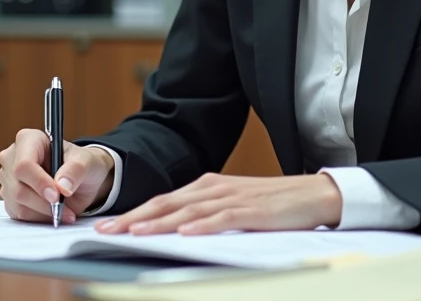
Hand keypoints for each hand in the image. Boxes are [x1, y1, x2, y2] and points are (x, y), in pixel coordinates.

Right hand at [0, 128, 114, 223]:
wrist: (80, 181)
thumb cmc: (81, 165)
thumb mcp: (86, 162)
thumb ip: (76, 170)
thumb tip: (63, 186)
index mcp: (28, 139)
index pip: (24, 164)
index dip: (39, 182)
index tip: (56, 196)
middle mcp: (12, 157)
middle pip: (18, 187)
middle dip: (43, 202)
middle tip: (66, 209)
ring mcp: (8, 179)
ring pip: (18, 204)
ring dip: (43, 212)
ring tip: (65, 211)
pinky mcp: (9, 198)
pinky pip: (18, 214)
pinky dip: (38, 218)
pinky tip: (53, 212)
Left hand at [94, 173, 342, 235]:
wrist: (313, 193)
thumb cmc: (272, 204)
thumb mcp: (232, 206)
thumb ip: (205, 214)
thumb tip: (174, 230)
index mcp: (207, 187)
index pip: (162, 201)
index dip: (133, 212)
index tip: (108, 226)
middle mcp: (214, 188)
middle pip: (166, 204)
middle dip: (134, 217)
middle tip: (107, 230)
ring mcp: (232, 198)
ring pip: (187, 211)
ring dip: (159, 222)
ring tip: (135, 232)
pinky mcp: (251, 210)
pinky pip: (221, 218)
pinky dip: (201, 225)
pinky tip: (185, 233)